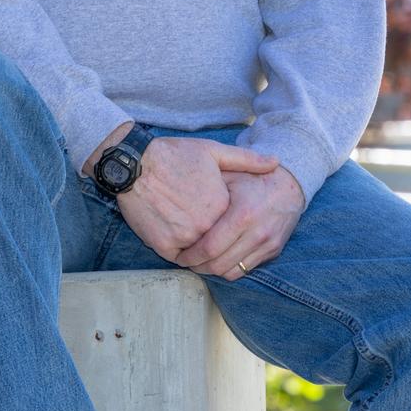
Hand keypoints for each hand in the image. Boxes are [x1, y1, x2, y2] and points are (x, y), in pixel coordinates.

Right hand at [115, 137, 280, 265]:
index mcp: (222, 206)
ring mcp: (186, 239)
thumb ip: (246, 160)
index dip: (230, 223)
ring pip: (200, 255)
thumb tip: (276, 163)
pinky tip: (176, 237)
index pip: (235, 227)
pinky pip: (179, 258)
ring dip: (199, 251)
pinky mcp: (165, 247)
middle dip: (216, 242)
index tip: (223, 218)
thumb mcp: (212, 152)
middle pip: (219, 244)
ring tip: (193, 237)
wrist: (134, 164)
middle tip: (206, 231)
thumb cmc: (173, 155)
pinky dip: (179, 252)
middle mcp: (206, 226)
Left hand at [173, 165, 304, 280]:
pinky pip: (245, 270)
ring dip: (212, 271)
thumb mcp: (230, 174)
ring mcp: (267, 244)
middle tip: (184, 261)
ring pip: (232, 271)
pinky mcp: (273, 251)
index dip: (191, 255)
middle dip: (198, 266)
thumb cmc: (252, 178)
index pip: (211, 247)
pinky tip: (217, 260)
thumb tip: (177, 198)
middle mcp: (257, 232)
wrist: (289, 185)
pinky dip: (228, 269)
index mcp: (243, 213)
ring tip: (198, 262)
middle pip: (219, 264)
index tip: (178, 254)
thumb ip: (207, 186)